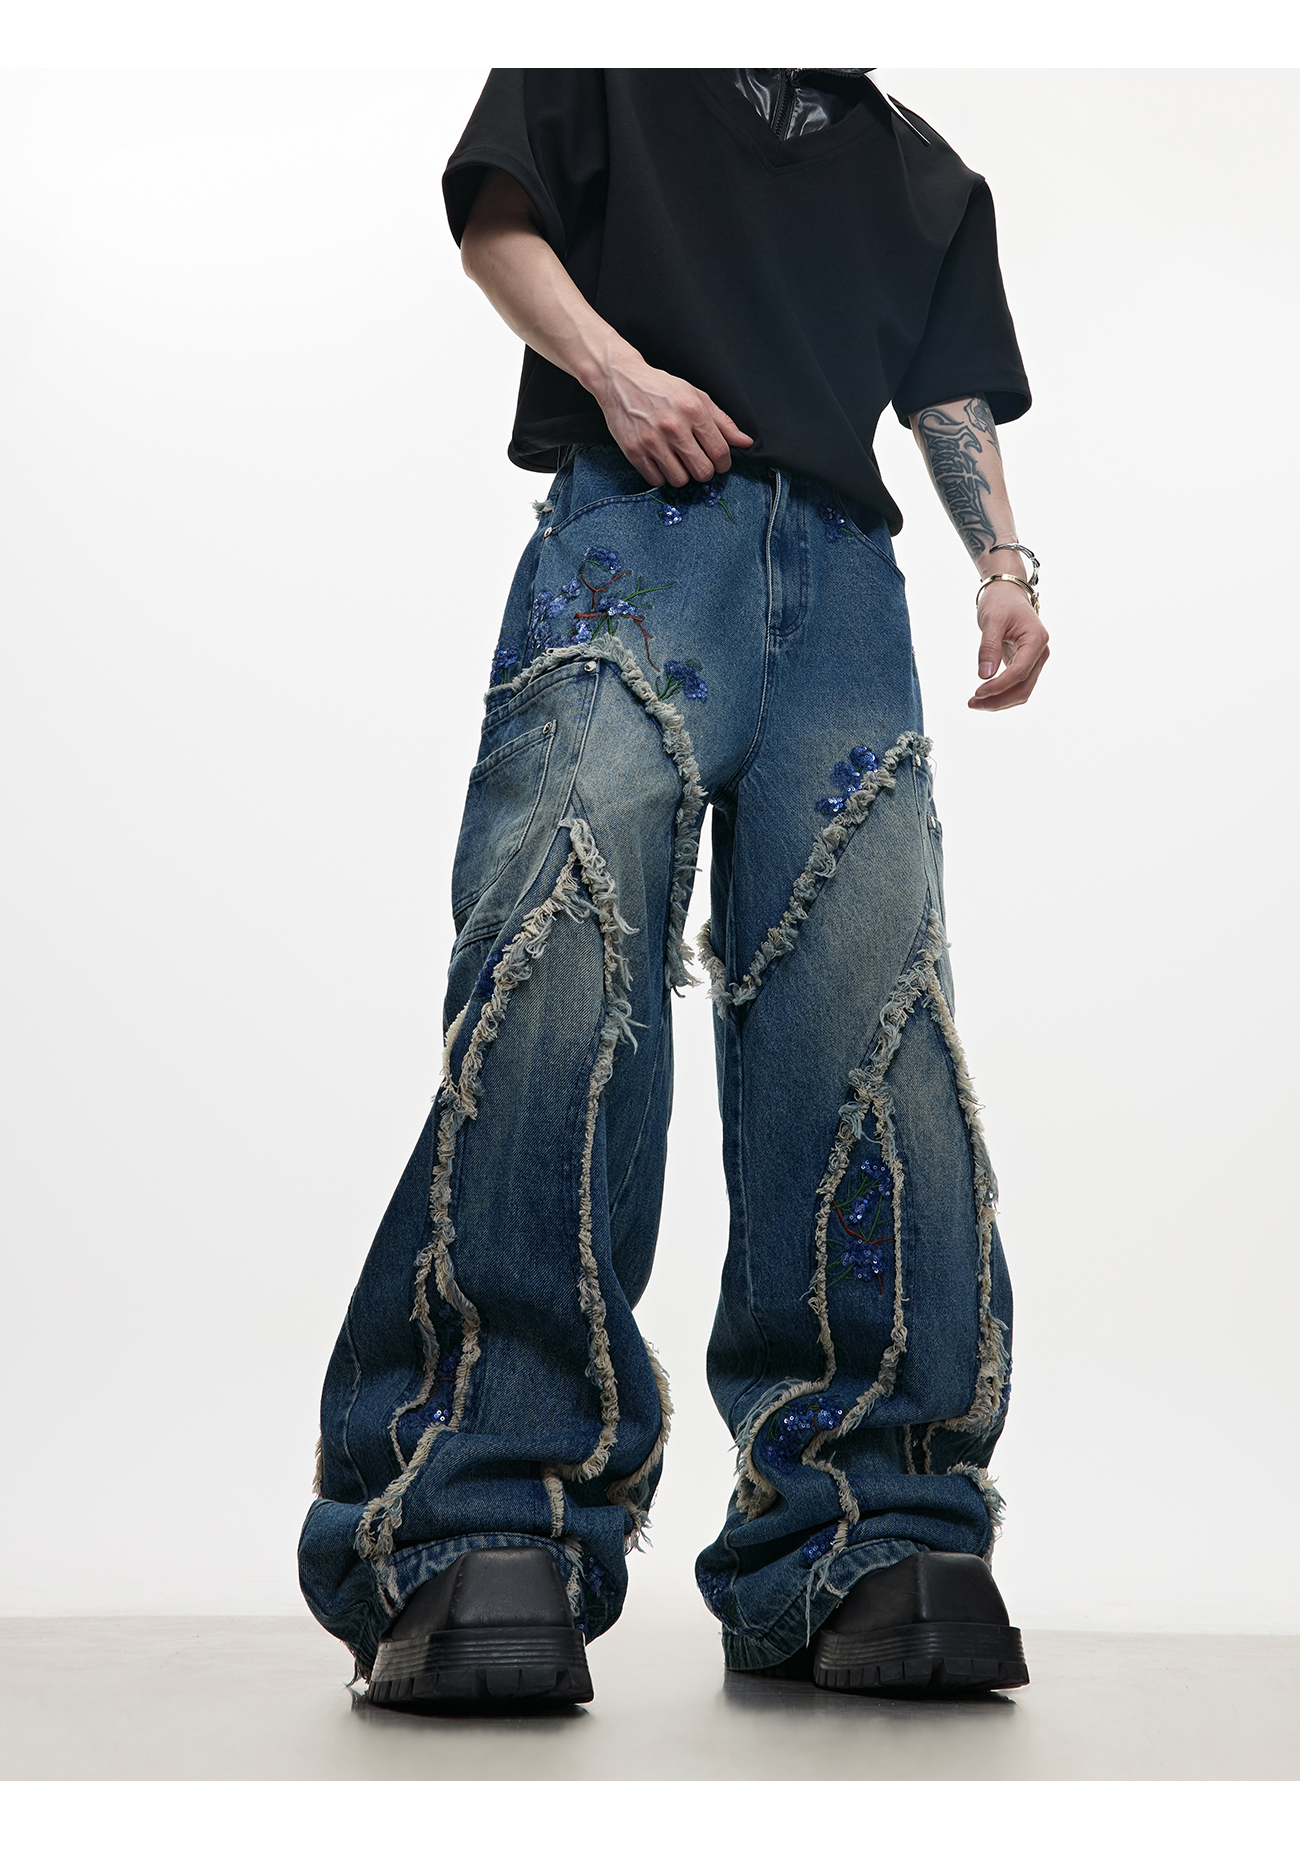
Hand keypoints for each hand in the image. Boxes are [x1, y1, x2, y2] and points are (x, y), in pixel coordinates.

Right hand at [592, 353, 752, 487]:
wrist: (620, 380)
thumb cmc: (660, 388)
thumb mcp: (696, 396)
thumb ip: (722, 421)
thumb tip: (745, 442)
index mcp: (693, 411)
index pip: (720, 452)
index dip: (724, 464)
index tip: (719, 463)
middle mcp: (674, 427)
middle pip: (702, 471)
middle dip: (705, 471)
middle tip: (699, 462)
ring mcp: (652, 441)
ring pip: (680, 480)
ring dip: (683, 475)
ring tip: (678, 461)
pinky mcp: (634, 452)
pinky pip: (656, 480)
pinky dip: (661, 475)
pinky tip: (661, 462)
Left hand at [969, 583, 1049, 710]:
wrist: (1007, 592)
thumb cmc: (1000, 601)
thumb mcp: (992, 620)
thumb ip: (989, 647)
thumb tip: (984, 675)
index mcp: (1036, 639)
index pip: (1020, 672)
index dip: (999, 685)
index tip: (977, 692)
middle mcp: (1040, 652)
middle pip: (1024, 687)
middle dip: (998, 699)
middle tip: (972, 703)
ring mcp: (1034, 660)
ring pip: (1022, 691)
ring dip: (999, 701)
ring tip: (975, 703)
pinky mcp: (1026, 664)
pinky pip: (1017, 686)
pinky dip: (1001, 694)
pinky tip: (983, 696)